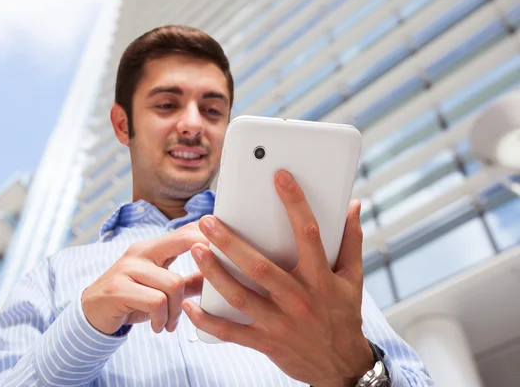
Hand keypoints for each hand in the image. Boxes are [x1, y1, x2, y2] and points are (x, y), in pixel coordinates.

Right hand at [82, 222, 207, 334]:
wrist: (91, 314)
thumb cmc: (131, 299)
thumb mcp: (162, 289)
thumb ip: (188, 282)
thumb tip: (219, 279)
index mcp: (154, 247)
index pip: (187, 230)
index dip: (210, 237)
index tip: (229, 253)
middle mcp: (141, 251)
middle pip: (185, 241)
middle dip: (207, 260)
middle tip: (212, 285)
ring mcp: (128, 268)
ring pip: (174, 283)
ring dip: (177, 310)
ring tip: (170, 322)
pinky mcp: (118, 288)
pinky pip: (156, 301)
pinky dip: (162, 318)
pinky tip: (159, 326)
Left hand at [182, 170, 373, 386]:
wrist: (343, 366)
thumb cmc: (345, 316)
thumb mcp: (353, 278)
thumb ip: (351, 240)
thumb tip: (353, 206)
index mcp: (321, 279)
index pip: (309, 234)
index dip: (295, 203)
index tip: (279, 177)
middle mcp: (298, 299)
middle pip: (260, 267)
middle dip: (231, 242)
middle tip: (209, 222)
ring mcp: (280, 322)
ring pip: (240, 296)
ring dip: (214, 273)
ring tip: (196, 250)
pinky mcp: (266, 342)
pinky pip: (231, 332)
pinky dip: (208, 320)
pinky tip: (191, 304)